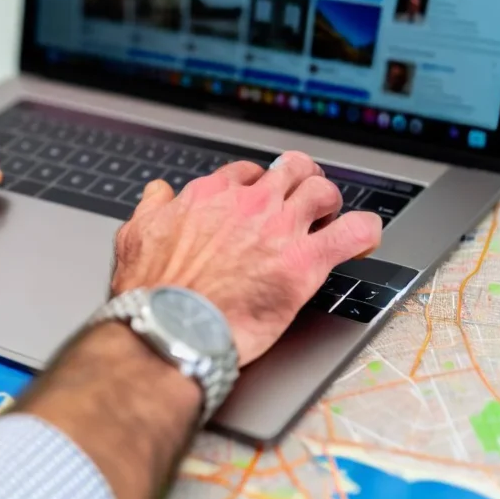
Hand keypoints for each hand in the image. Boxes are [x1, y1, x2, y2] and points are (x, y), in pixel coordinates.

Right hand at [112, 151, 381, 365]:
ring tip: (330, 218)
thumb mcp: (135, 235)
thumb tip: (159, 192)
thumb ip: (152, 207)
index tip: (264, 199)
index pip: (249, 172)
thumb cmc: (152, 291)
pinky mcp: (305, 263)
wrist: (170, 328)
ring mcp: (281, 229)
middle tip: (304, 199)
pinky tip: (363, 238)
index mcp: (212, 195)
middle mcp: (251, 203)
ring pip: (324, 192)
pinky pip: (353, 233)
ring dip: (331, 202)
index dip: (261, 185)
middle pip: (293, 171)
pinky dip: (365, 231)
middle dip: (302, 180)